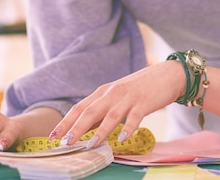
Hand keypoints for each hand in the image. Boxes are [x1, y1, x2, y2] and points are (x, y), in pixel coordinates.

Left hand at [50, 61, 183, 147]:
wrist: (167, 74)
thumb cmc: (140, 88)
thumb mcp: (117, 96)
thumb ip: (102, 110)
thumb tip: (84, 129)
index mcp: (104, 91)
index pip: (80, 107)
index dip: (66, 121)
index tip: (53, 136)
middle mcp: (113, 93)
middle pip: (91, 111)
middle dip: (76, 128)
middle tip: (65, 143)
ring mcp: (129, 97)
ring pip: (110, 115)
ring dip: (100, 131)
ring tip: (90, 145)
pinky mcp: (144, 102)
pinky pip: (135, 117)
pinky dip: (128, 128)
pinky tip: (123, 138)